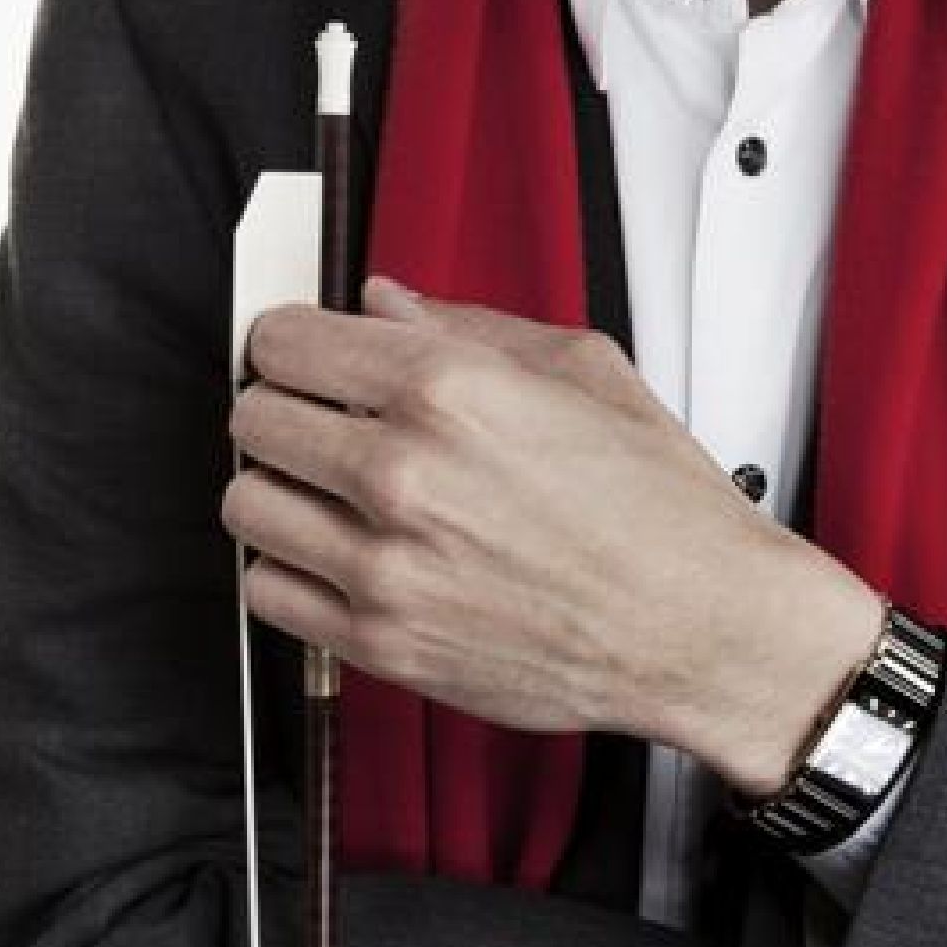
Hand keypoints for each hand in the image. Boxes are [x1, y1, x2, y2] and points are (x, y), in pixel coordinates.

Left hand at [224, 275, 883, 783]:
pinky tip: (336, 552)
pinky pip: (267, 591)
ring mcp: (384, 564)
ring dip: (278, 487)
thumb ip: (466, 324)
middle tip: (320, 415)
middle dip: (282, 406)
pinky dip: (288, 567)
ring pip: (246, 504)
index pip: (283, 342)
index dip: (289, 340)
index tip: (303, 352)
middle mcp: (402, 471)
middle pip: (252, 416)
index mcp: (446, 386)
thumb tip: (383, 304)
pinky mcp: (380, 642)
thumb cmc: (657, 504)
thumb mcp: (582, 368)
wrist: (700, 626)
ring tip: (326, 486)